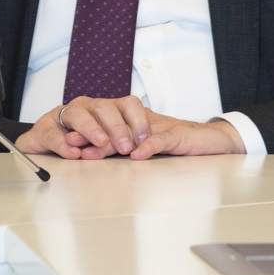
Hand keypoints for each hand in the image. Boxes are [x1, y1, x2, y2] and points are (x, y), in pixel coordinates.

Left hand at [15, 95, 243, 159]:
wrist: (207, 140)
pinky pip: (159, 138)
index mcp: (129, 121)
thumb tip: (88, 156)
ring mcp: (156, 124)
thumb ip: (118, 149)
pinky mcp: (175, 133)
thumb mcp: (141, 147)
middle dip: (91, 134)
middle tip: (75, 147)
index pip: (103, 123)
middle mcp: (139, 118)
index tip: (67, 144)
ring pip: (130, 128)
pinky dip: (147, 147)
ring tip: (97, 152)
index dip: (84, 133)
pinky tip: (136, 155)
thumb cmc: (171, 145)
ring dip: (112, 140)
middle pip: (111, 121)